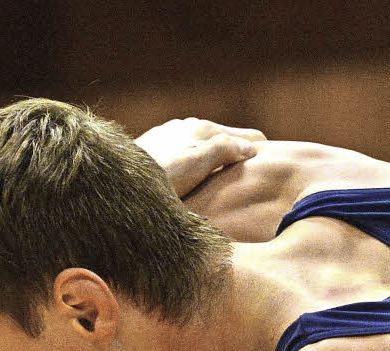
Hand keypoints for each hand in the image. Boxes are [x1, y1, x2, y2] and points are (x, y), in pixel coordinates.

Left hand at [135, 118, 265, 197]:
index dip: (257, 146)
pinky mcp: (147, 153)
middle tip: (251, 161)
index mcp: (200, 128)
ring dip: (211, 154)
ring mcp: (163, 138)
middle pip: (218, 137)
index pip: (240, 135)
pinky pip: (179, 154)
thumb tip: (251, 148)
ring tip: (222, 169)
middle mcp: (182, 128)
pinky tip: (188, 173)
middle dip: (235, 147)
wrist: (117, 184)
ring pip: (196, 145)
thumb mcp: (198, 162)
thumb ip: (225, 149)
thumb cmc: (160, 175)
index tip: (272, 155)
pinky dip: (191, 161)